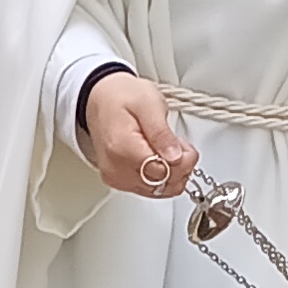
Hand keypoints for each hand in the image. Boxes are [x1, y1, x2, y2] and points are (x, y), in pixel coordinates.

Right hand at [81, 71, 198, 197]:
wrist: (101, 98)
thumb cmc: (121, 97)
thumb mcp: (148, 103)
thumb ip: (162, 132)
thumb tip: (175, 157)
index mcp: (121, 148)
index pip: (162, 173)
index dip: (182, 162)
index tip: (186, 147)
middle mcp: (115, 168)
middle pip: (161, 185)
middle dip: (179, 168)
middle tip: (180, 146)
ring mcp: (116, 177)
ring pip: (157, 191)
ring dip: (172, 174)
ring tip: (169, 150)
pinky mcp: (119, 181)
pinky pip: (149, 189)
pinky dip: (162, 177)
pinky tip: (161, 159)